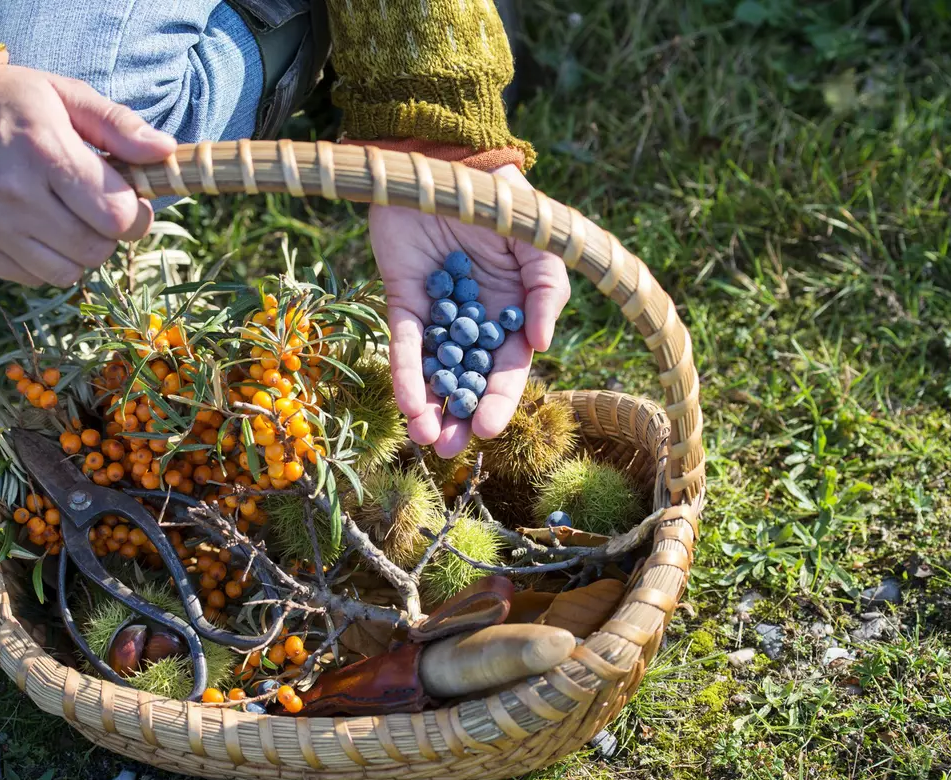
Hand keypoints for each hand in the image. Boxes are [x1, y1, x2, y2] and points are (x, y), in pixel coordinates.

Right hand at [0, 65, 176, 286]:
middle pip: (96, 250)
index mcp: (44, 151)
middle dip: (107, 234)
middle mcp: (13, 193)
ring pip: (66, 273)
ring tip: (63, 218)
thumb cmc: (10, 103)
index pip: (117, 216)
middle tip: (94, 209)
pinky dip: (42, 261)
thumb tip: (166, 151)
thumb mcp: (65, 95)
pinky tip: (32, 227)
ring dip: (77, 252)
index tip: (128, 201)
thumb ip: (119, 125)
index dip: (135, 215)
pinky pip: (30, 278)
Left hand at [371, 164, 570, 457]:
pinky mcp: (402, 299)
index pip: (507, 369)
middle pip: (467, 380)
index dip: (498, 401)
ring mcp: (437, 313)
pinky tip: (406, 403)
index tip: (486, 430)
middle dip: (459, 416)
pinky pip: (404, 343)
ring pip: (434, 372)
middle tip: (448, 450)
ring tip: (425, 438)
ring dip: (429, 407)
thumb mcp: (538, 244)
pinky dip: (405, 373)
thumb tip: (540, 344)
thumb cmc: (499, 200)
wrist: (444, 159)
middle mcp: (474, 322)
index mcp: (512, 314)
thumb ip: (548, 290)